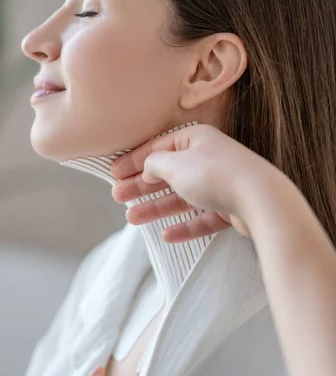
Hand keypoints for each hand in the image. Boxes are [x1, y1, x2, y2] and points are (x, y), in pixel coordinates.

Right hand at [111, 124, 267, 241]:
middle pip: (168, 173)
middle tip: (117, 196)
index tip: (113, 173)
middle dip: (141, 185)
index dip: (134, 160)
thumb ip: (154, 164)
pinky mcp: (231, 208)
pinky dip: (184, 226)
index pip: (159, 148)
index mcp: (196, 140)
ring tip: (132, 218)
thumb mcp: (175, 163)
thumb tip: (147, 166)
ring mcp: (220, 184)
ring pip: (182, 197)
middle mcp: (208, 159)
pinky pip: (202, 218)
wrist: (260, 199)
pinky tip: (167, 235)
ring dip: (156, 207)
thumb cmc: (214, 174)